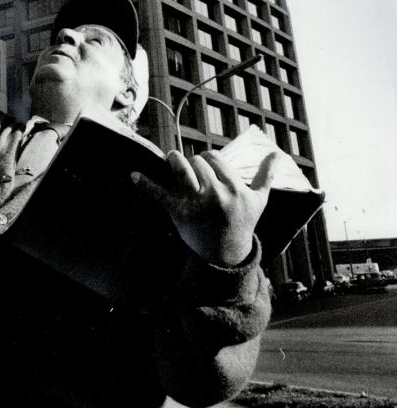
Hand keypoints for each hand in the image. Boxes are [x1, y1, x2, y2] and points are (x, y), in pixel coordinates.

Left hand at [132, 149, 276, 266]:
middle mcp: (216, 195)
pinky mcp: (179, 214)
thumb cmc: (243, 223)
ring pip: (180, 169)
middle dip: (194, 163)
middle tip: (193, 169)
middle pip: (197, 162)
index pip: (214, 158)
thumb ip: (267, 175)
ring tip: (172, 158)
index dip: (208, 159)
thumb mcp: (259, 200)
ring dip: (173, 160)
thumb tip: (276, 153)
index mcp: (235, 190)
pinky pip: (159, 195)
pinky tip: (133, 175)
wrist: (227, 254)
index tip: (208, 166)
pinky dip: (145, 185)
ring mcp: (196, 204)